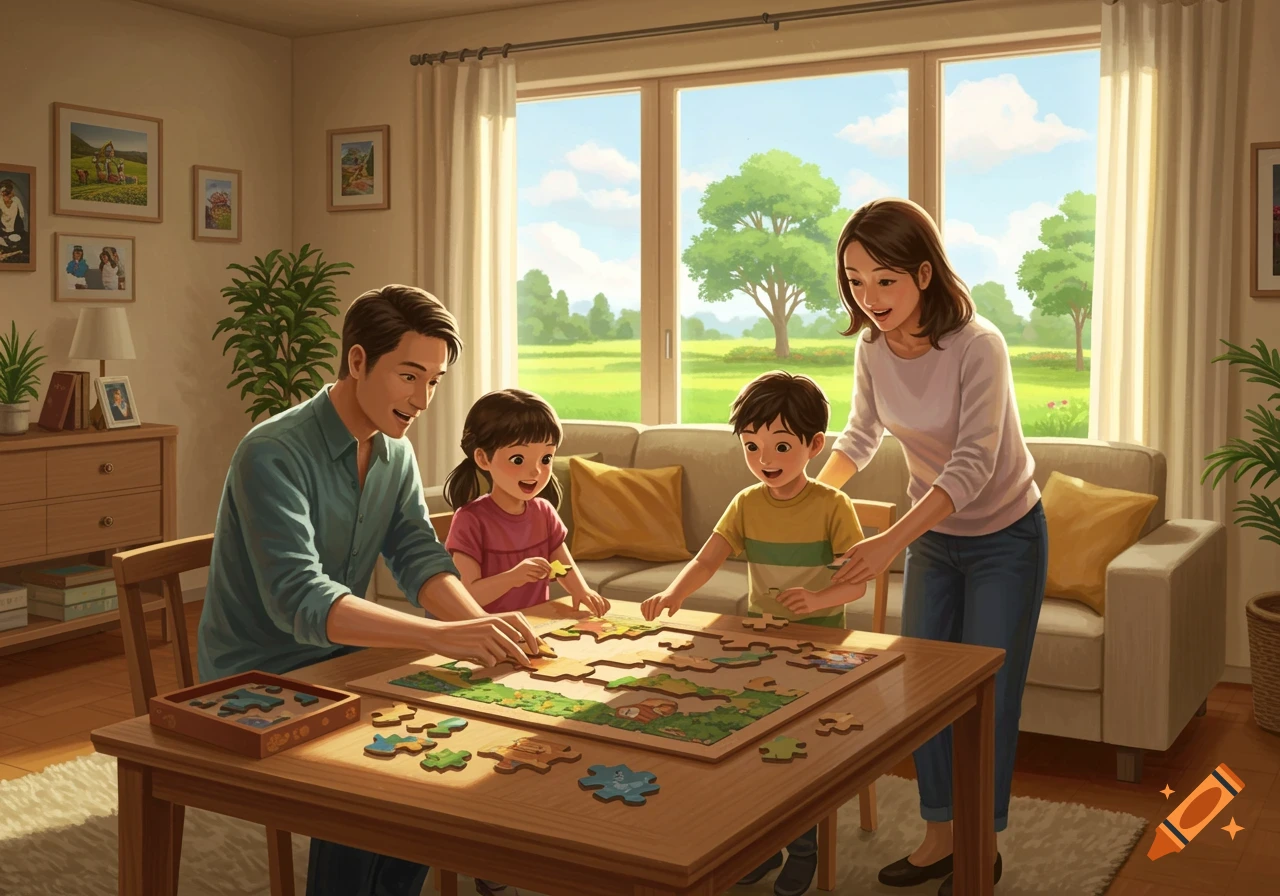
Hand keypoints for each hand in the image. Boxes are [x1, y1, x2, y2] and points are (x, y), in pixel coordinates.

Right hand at [421, 614, 538, 667]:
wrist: (442, 635)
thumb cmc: (464, 634)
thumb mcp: (484, 629)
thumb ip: (499, 636)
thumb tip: (515, 650)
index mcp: (497, 621)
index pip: (520, 633)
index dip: (530, 643)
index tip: (537, 653)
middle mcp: (494, 628)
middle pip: (514, 647)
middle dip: (523, 657)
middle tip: (530, 665)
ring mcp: (487, 638)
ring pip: (501, 656)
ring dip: (494, 658)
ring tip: (480, 652)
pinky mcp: (479, 649)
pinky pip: (491, 661)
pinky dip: (486, 662)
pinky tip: (475, 656)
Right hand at [508, 557, 551, 584]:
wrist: (510, 578)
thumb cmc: (520, 573)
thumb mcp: (527, 566)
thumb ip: (535, 566)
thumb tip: (547, 568)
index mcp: (528, 560)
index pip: (541, 560)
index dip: (547, 564)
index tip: (551, 568)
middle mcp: (527, 564)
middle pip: (540, 566)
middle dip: (546, 570)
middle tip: (549, 574)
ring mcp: (525, 570)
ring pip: (538, 573)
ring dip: (541, 576)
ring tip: (540, 577)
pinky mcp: (524, 577)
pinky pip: (534, 579)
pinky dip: (535, 579)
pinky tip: (533, 579)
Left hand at [572, 588, 609, 616]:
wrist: (579, 587)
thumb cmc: (576, 595)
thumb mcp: (574, 600)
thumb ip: (576, 606)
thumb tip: (575, 612)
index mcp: (585, 597)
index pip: (590, 603)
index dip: (593, 608)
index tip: (596, 614)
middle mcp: (591, 595)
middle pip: (597, 603)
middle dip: (599, 610)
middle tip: (600, 616)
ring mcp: (595, 594)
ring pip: (601, 601)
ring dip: (603, 608)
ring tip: (604, 614)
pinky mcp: (597, 595)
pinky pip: (603, 599)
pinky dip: (606, 603)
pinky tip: (608, 609)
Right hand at [641, 591, 683, 620]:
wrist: (673, 593)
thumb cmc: (675, 601)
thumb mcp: (676, 606)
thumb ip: (672, 611)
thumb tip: (669, 615)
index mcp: (664, 599)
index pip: (659, 604)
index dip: (657, 610)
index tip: (657, 616)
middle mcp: (658, 597)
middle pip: (652, 604)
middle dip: (650, 613)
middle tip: (650, 620)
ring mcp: (653, 598)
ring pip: (647, 603)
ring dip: (645, 612)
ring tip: (647, 619)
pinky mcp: (650, 599)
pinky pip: (644, 603)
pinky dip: (643, 609)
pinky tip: (644, 615)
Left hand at [776, 587, 823, 615]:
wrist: (819, 599)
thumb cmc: (807, 595)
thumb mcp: (800, 591)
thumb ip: (792, 593)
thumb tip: (780, 597)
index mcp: (800, 590)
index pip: (789, 591)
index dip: (782, 595)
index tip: (777, 599)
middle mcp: (803, 595)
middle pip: (792, 598)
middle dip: (786, 601)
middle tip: (783, 604)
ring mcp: (806, 602)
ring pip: (796, 605)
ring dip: (791, 607)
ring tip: (789, 608)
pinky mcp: (809, 608)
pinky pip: (801, 610)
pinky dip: (796, 611)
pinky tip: (794, 612)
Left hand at [831, 532, 898, 584]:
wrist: (890, 544)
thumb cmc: (872, 543)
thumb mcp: (858, 545)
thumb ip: (848, 554)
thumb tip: (837, 561)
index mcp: (860, 555)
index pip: (846, 567)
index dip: (839, 574)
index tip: (832, 578)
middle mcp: (866, 563)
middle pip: (851, 574)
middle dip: (842, 579)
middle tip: (836, 582)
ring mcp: (873, 568)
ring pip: (859, 578)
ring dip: (850, 581)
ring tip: (843, 582)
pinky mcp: (878, 572)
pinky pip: (866, 578)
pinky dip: (859, 580)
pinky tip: (854, 581)